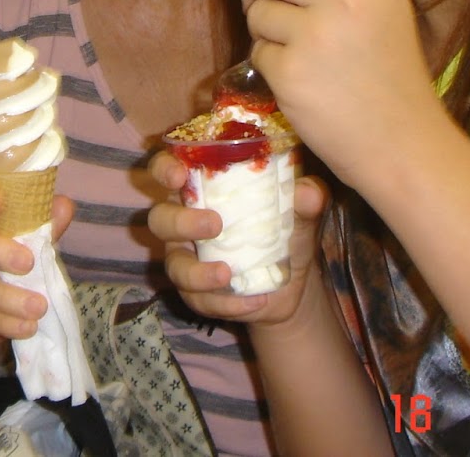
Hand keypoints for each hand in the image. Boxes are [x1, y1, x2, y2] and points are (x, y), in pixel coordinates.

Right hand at [147, 149, 329, 325]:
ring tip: (228, 274)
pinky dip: (227, 302)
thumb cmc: (284, 232)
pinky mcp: (196, 295)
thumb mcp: (299, 215)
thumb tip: (309, 192)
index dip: (164, 168)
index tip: (179, 174)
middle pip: (159, 219)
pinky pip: (199, 301)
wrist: (291, 285)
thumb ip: (306, 199)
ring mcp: (186, 260)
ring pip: (174, 266)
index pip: (167, 169)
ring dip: (198, 273)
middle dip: (180, 222)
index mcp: (201, 191)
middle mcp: (184, 222)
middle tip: (215, 225)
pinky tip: (254, 301)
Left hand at [240, 0, 440, 184]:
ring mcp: (316, 34)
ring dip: (265, 29)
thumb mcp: (379, 12)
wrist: (404, 146)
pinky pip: (256, 50)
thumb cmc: (391, 78)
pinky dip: (269, 66)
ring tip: (302, 53)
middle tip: (268, 2)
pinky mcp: (291, 70)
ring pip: (257, 8)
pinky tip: (302, 82)